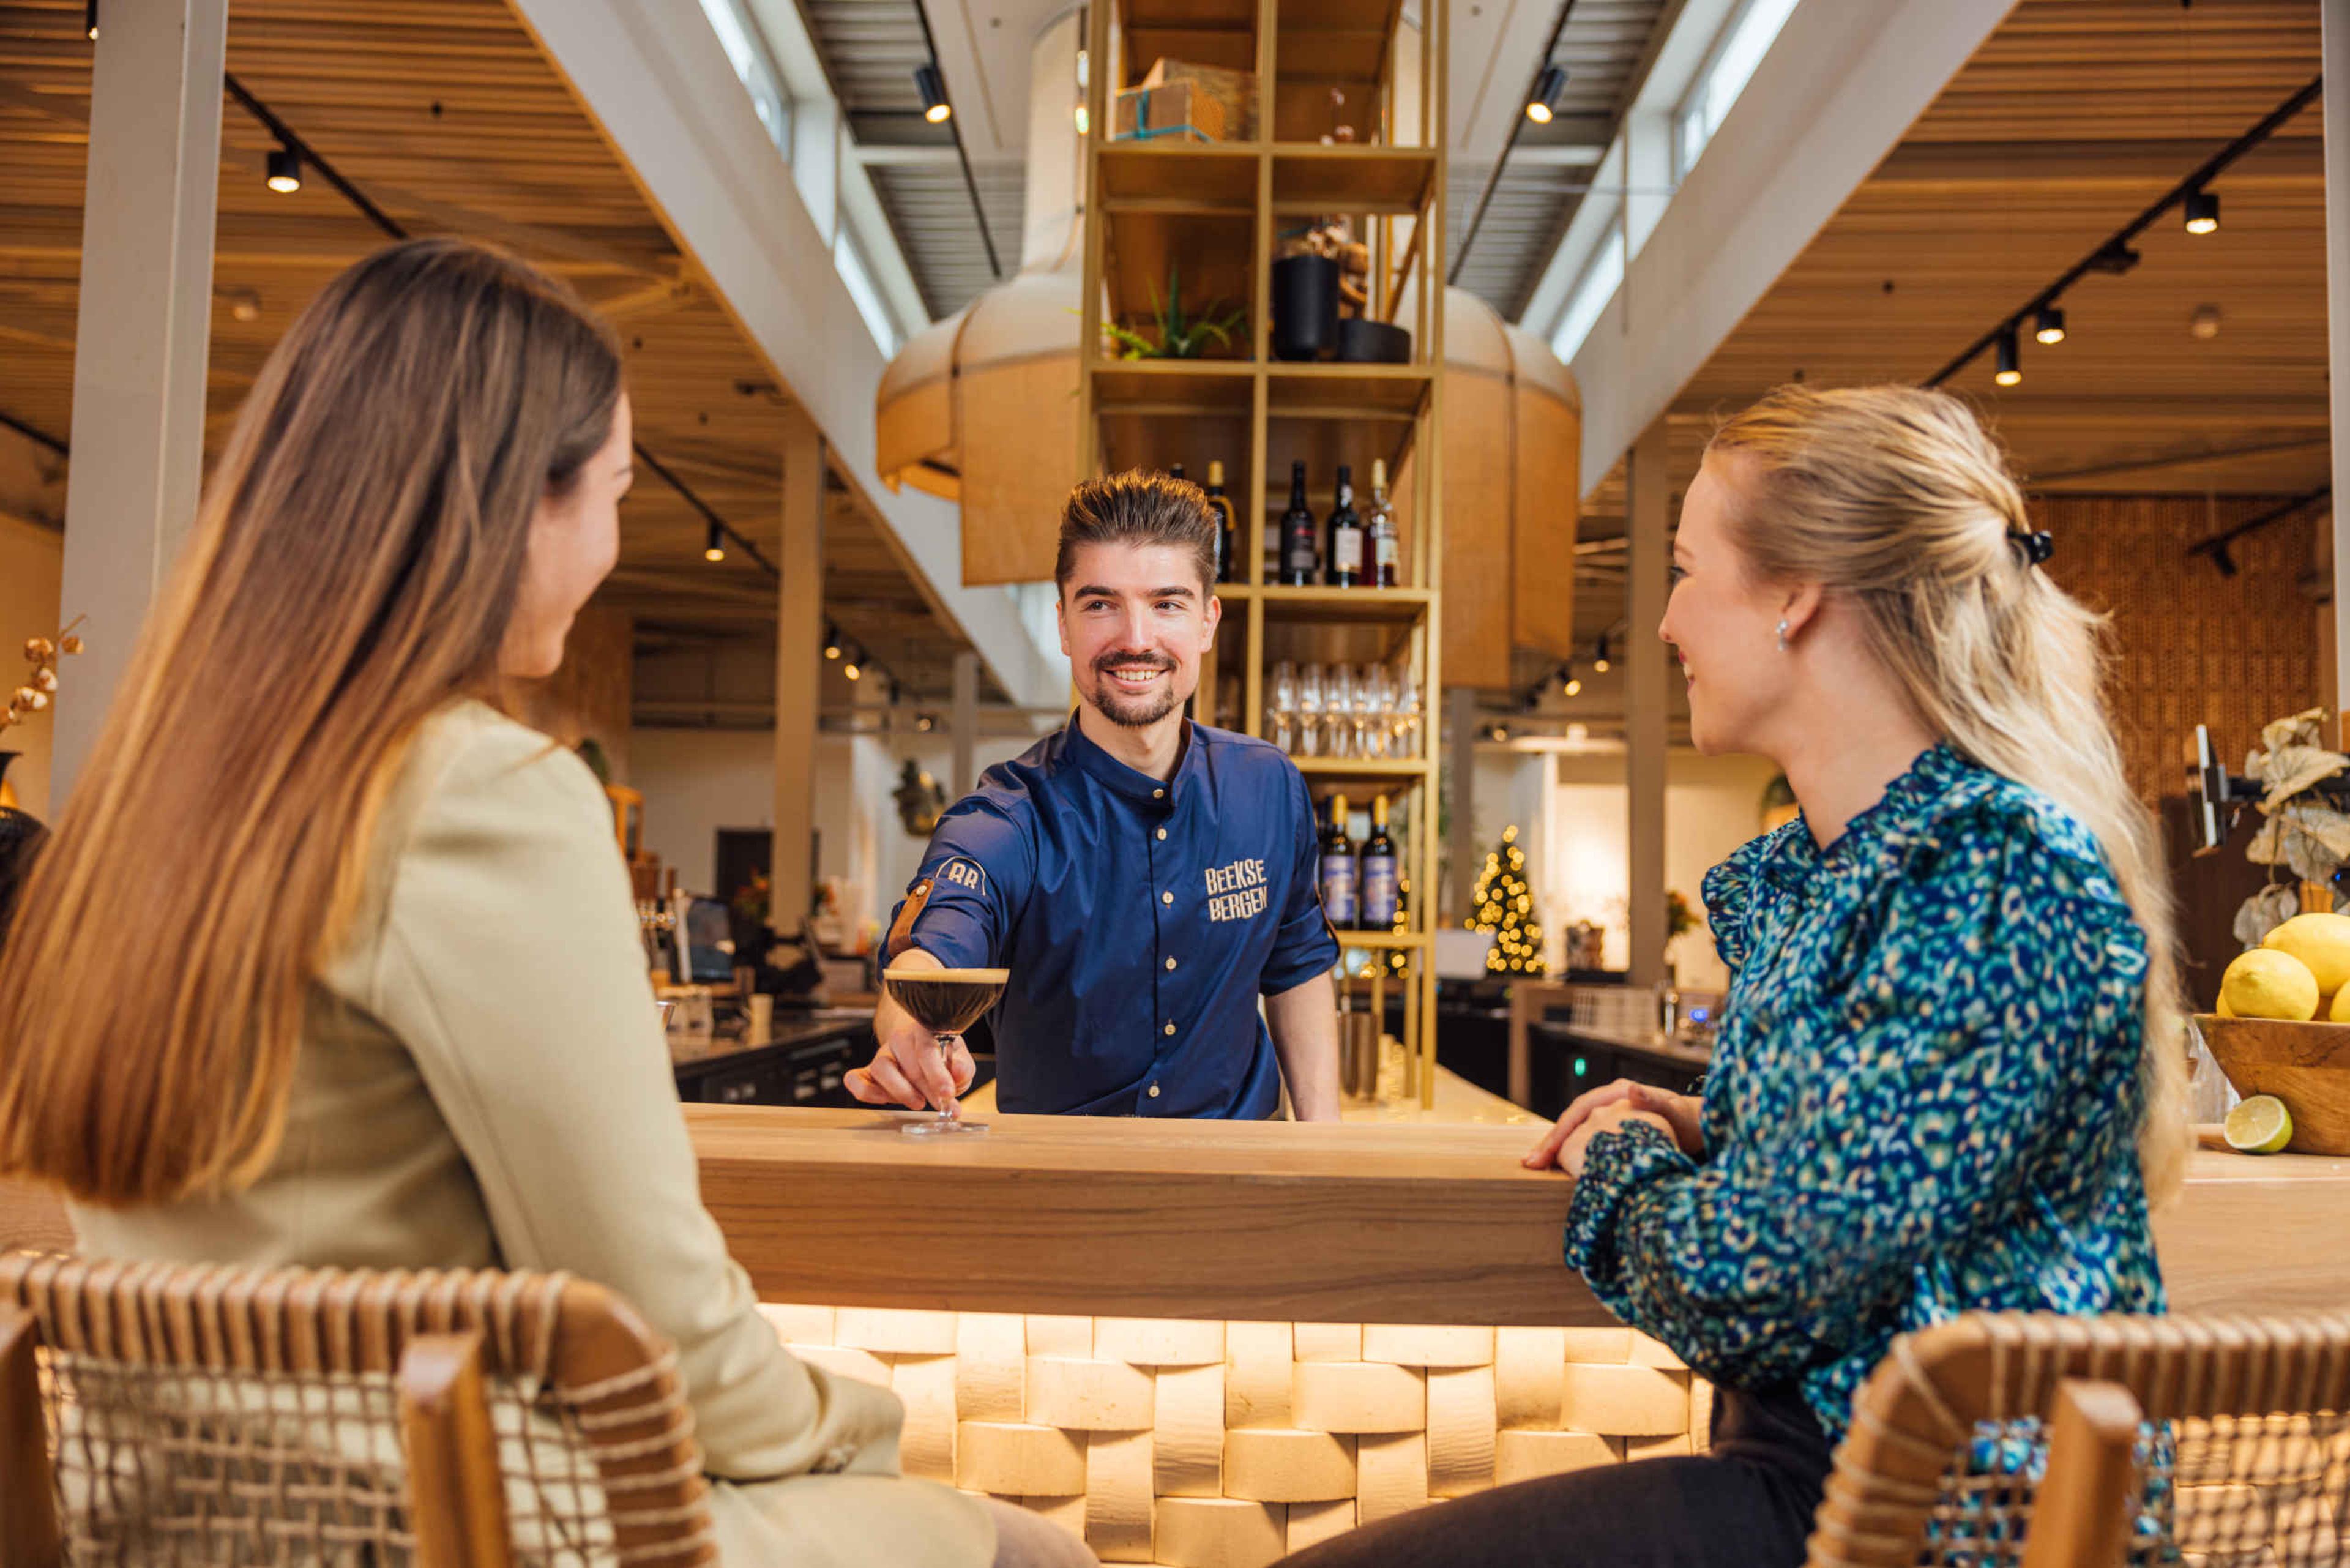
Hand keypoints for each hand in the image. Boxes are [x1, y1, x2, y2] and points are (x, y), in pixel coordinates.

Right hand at [846, 1020, 973, 1111]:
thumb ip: (962, 1067)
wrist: (921, 1052)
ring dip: (900, 1090)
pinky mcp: (868, 1072)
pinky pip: (855, 1078)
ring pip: (881, 1068)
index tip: (947, 1093)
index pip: (926, 1048)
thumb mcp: (958, 1060)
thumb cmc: (941, 1057)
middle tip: (940, 1103)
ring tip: (918, 1103)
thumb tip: (958, 1073)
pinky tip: (883, 1100)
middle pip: (906, 1061)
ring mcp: (882, 1055)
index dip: (937, 1073)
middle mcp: (900, 1038)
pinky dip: (865, 1091)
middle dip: (926, 1087)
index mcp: (924, 1030)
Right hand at [1524, 1078, 1702, 1174]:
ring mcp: (1608, 1118)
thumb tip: (1632, 1089)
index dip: (1560, 1131)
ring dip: (1556, 1149)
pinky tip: (1559, 1170)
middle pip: (1571, 1121)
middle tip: (1529, 1163)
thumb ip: (1655, 1101)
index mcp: (1616, 1093)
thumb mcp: (1674, 1111)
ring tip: (1535, 1168)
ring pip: (1575, 1132)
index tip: (1544, 1151)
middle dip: (1550, 1142)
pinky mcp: (1611, 1134)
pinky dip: (1571, 1155)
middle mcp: (1607, 1103)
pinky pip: (1585, 1142)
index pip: (1579, 1110)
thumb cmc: (1689, 1120)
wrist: (1698, 1128)